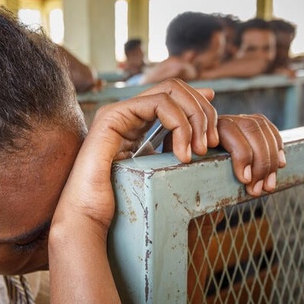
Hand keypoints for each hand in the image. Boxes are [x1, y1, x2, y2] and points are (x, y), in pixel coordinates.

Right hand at [54, 79, 284, 236]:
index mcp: (135, 122)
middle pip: (176, 87)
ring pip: (170, 91)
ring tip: (199, 151)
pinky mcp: (112, 116)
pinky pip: (158, 104)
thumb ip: (171, 152)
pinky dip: (180, 125)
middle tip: (210, 143)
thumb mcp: (156, 172)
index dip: (199, 101)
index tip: (216, 121)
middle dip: (202, 111)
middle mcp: (126, 112)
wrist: (88, 215)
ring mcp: (118, 111)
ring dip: (194, 119)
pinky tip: (182, 153)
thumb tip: (199, 140)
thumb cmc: (119, 203)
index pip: (173, 94)